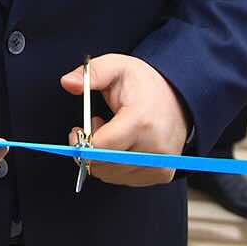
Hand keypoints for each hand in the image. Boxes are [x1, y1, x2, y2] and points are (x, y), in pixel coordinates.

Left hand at [59, 54, 189, 187]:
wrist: (179, 97)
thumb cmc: (144, 84)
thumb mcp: (117, 66)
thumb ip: (92, 73)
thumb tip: (67, 82)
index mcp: (141, 121)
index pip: (101, 149)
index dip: (82, 143)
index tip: (78, 130)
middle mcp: (154, 148)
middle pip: (104, 165)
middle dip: (90, 150)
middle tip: (96, 127)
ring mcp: (160, 164)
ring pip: (112, 175)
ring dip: (103, 158)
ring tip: (111, 134)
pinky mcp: (162, 174)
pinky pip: (125, 179)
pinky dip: (116, 166)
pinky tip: (122, 146)